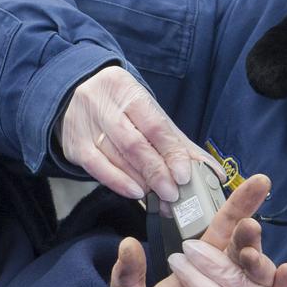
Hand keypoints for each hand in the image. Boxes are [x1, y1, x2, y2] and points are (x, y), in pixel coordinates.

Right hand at [60, 66, 218, 202]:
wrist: (72, 95)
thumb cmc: (119, 107)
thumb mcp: (147, 113)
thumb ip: (177, 142)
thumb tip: (213, 172)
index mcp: (125, 89)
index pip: (153, 124)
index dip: (171, 152)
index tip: (185, 175)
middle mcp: (102, 104)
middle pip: (133, 144)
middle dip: (156, 171)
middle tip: (173, 194)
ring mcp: (85, 125)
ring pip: (115, 157)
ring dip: (140, 181)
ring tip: (160, 197)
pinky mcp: (74, 145)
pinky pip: (96, 167)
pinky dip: (117, 182)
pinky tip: (135, 192)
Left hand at [110, 174, 272, 286]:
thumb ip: (126, 279)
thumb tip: (128, 242)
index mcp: (197, 279)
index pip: (221, 238)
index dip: (239, 209)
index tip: (259, 181)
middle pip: (242, 261)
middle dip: (248, 241)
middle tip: (251, 226)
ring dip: (258, 272)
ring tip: (257, 258)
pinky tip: (281, 286)